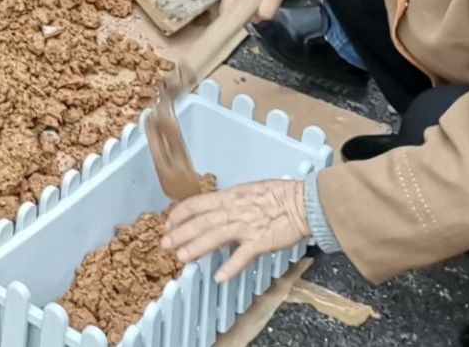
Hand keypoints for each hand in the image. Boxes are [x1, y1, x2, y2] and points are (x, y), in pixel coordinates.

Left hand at [163, 179, 310, 281]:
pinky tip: (219, 276)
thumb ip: (229, 203)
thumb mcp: (247, 192)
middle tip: (165, 245)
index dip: (179, 214)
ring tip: (182, 258)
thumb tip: (213, 212)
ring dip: (197, 247)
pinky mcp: (261, 241)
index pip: (196, 204)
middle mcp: (234, 210)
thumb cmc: (279, 196)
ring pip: (215, 236)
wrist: (304, 202)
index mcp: (229, 197)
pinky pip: (243, 255)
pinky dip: (231, 266)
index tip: (168, 224)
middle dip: (180, 233)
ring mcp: (246, 226)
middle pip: (201, 221)